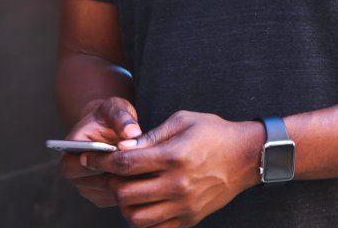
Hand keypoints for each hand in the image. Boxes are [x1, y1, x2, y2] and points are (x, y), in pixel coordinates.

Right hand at [58, 97, 142, 207]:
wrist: (110, 127)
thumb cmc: (109, 116)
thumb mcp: (114, 109)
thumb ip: (121, 118)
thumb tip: (132, 134)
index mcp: (69, 154)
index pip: (78, 167)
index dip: (102, 162)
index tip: (125, 153)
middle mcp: (75, 176)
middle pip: (97, 184)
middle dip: (121, 173)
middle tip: (144, 162)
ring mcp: (89, 189)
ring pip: (111, 193)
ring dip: (129, 182)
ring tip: (149, 166)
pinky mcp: (103, 197)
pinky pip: (119, 199)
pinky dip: (133, 188)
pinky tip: (147, 174)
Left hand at [81, 110, 263, 227]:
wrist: (246, 157)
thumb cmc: (214, 133)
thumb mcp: (182, 121)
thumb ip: (150, 136)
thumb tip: (122, 148)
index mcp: (174, 156)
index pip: (126, 164)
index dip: (102, 161)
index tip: (91, 157)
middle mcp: (177, 184)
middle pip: (125, 193)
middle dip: (110, 182)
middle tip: (108, 174)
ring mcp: (183, 205)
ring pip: (135, 216)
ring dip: (124, 203)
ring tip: (126, 189)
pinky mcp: (189, 218)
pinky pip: (154, 227)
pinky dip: (142, 217)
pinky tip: (143, 201)